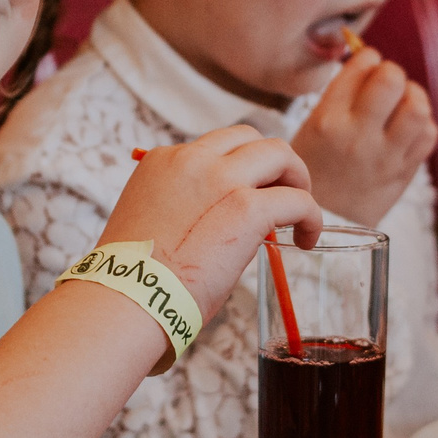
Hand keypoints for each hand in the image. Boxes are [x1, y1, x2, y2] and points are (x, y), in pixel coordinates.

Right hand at [103, 124, 322, 312]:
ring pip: (279, 153)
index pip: (215, 148)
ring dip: (296, 179)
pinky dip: (311, 216)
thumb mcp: (152, 222)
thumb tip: (221, 223)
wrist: (126, 299)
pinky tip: (307, 239)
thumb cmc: (134, 278)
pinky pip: (296, 199)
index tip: (246, 195)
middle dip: (272, 164)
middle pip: (250, 138)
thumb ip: (183, 207)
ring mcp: (220, 179)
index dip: (238, 169)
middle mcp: (191, 160)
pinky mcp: (246, 208)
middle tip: (282, 195)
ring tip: (299, 215)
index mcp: (162, 162)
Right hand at [290, 48, 437, 226]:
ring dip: (414, 96)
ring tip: (403, 102)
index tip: (367, 63)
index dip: (368, 57)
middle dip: (392, 72)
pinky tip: (408, 127)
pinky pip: (429, 136)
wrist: (321, 226)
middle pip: (391, 80)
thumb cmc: (313, 170)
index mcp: (327, 120)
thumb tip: (368, 60)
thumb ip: (339, 96)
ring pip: (417, 107)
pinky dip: (423, 124)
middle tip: (387, 82)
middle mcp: (358, 136)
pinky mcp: (403, 173)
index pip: (360, 66)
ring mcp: (385, 156)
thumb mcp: (310, 128)